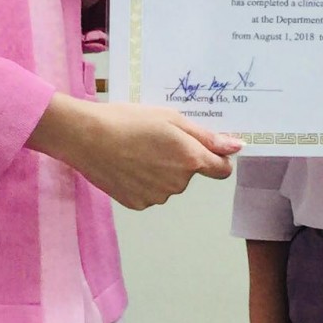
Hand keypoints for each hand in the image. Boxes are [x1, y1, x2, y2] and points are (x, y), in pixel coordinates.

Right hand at [29, 93, 237, 209]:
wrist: (86, 137)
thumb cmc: (128, 121)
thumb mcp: (171, 119)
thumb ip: (206, 137)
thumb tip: (237, 147)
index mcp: (191, 160)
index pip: (222, 170)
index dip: (217, 158)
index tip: (203, 148)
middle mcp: (178, 184)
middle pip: (190, 174)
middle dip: (179, 160)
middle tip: (154, 139)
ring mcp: (157, 197)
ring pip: (169, 184)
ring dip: (160, 171)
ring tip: (135, 151)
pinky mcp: (137, 203)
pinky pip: (149, 193)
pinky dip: (142, 182)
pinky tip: (126, 165)